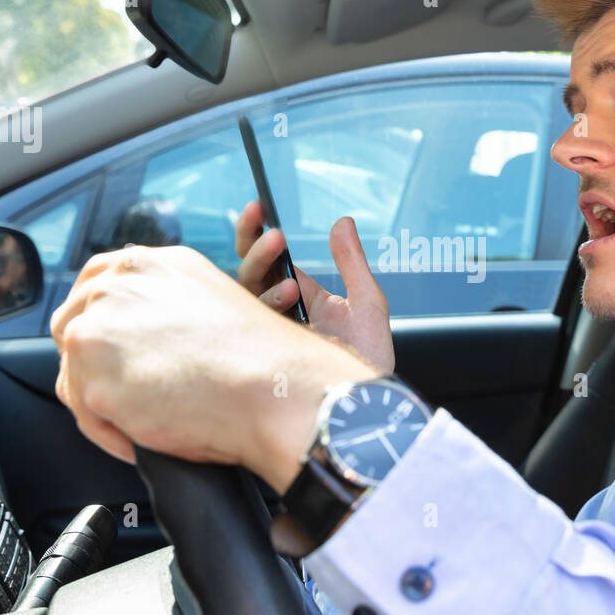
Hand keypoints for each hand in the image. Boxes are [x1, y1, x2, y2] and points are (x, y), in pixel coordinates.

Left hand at [50, 245, 378, 492]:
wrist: (274, 387)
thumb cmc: (258, 357)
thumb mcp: (208, 301)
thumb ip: (163, 304)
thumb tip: (138, 335)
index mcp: (147, 264)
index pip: (92, 284)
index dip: (99, 321)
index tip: (110, 348)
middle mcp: (115, 286)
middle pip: (71, 327)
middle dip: (94, 363)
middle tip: (132, 393)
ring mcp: (97, 329)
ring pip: (75, 374)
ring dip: (104, 400)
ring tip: (149, 419)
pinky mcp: (93, 378)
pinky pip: (85, 415)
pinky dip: (111, 433)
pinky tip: (147, 435)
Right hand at [234, 200, 394, 374]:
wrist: (368, 408)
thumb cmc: (369, 360)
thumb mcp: (367, 303)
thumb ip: (351, 262)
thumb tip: (343, 221)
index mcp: (301, 297)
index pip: (271, 260)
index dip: (258, 232)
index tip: (258, 207)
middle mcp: (279, 314)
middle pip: (249, 274)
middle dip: (254, 249)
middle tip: (272, 233)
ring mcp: (269, 335)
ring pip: (245, 297)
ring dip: (264, 281)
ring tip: (293, 285)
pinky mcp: (263, 355)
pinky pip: (247, 326)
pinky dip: (266, 308)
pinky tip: (289, 301)